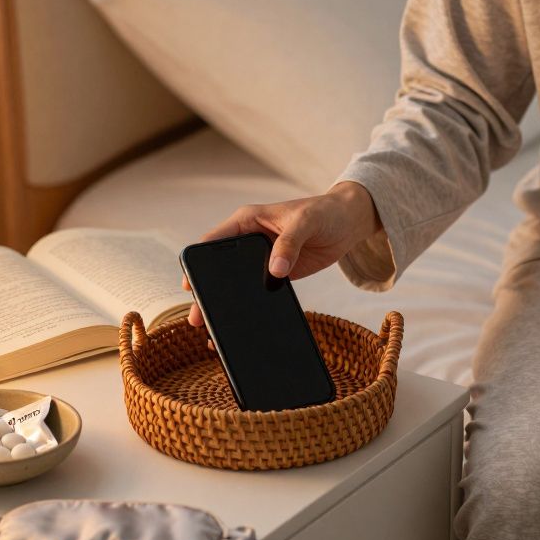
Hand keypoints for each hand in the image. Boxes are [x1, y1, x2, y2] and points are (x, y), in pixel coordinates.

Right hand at [182, 181, 381, 326]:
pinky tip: (243, 321)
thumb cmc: (324, 212)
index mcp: (247, 221)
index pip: (214, 241)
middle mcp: (248, 240)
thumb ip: (289, 243)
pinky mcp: (275, 274)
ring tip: (212, 328)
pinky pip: (257, 291)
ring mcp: (260, 259)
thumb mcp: (306, 222)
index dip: (199, 262)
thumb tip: (275, 270)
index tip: (190, 284)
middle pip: (219, 268)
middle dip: (207, 291)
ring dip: (226, 302)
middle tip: (197, 316)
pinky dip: (250, 305)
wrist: (348, 223)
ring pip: (235, 283)